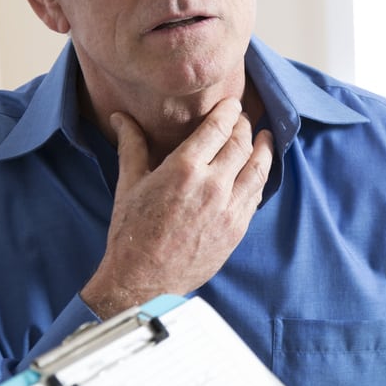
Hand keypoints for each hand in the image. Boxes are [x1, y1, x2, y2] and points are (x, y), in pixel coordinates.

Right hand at [80, 98, 273, 318]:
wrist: (144, 281)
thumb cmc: (132, 232)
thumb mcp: (129, 184)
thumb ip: (132, 145)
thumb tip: (120, 117)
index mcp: (184, 169)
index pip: (218, 127)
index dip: (228, 111)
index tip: (231, 104)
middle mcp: (213, 185)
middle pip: (242, 143)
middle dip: (244, 126)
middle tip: (243, 118)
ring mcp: (229, 208)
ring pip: (258, 168)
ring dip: (263, 147)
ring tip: (265, 136)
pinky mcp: (238, 228)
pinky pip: (256, 194)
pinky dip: (259, 176)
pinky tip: (258, 170)